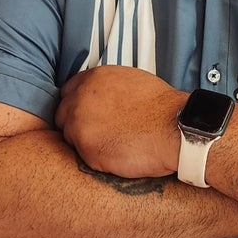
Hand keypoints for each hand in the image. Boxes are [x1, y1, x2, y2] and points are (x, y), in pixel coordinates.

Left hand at [55, 65, 185, 177]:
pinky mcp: (85, 148)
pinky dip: (95, 158)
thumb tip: (100, 96)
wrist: (174, 128)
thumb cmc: (161, 108)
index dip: (77, 105)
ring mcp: (79, 123)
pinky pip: (81, 156)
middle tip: (99, 132)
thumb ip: (107, 86)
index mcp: (93, 79)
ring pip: (70, 137)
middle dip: (76, 124)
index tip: (86, 114)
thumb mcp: (130, 81)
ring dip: (85, 142)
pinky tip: (116, 153)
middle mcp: (81, 98)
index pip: (67, 91)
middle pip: (62, 115)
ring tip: (112, 144)